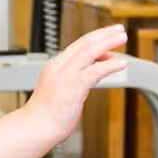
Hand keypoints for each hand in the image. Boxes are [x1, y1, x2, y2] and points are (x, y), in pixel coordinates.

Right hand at [27, 25, 127, 141]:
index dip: (96, 37)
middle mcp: (60, 66)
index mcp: (56, 66)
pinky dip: (110, 65)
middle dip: (105, 34)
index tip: (109, 35)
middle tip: (120, 30)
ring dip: (109, 42)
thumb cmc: (46, 115)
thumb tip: (93, 73)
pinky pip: (95, 70)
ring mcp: (66, 75)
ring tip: (123, 38)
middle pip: (85, 42)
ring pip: (90, 50)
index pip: (78, 45)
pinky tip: (121, 63)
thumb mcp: (61, 90)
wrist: (34, 127)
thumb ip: (76, 79)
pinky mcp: (73, 86)